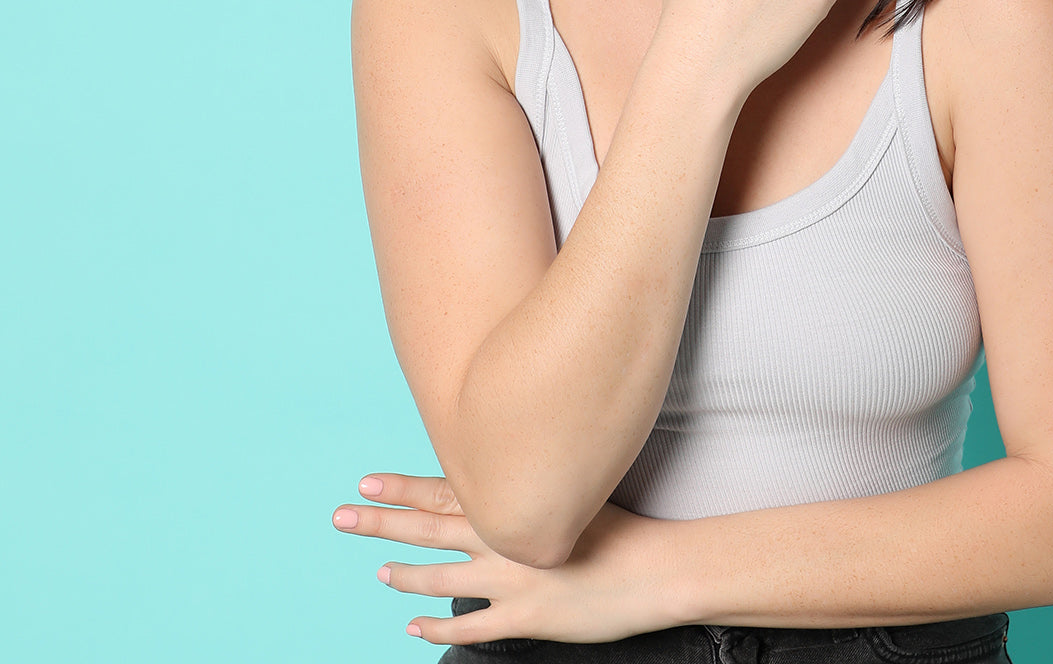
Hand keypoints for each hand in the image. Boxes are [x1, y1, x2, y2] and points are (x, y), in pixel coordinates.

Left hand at [332, 473, 681, 644]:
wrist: (653, 568)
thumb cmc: (620, 527)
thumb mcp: (571, 495)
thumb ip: (531, 492)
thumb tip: (501, 485)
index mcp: (514, 505)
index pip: (445, 491)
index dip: (403, 487)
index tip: (367, 480)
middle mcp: (504, 538)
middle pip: (428, 528)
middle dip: (382, 521)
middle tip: (342, 515)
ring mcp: (512, 579)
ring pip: (440, 578)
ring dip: (405, 575)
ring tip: (378, 571)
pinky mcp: (525, 617)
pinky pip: (470, 625)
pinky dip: (436, 627)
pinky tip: (412, 627)